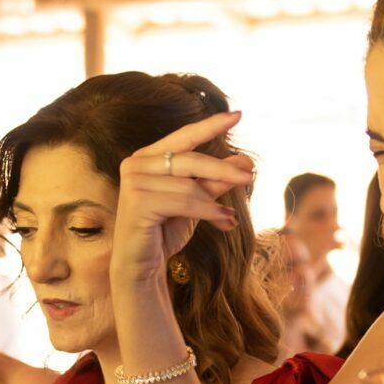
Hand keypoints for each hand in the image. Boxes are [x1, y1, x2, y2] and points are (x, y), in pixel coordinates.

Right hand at [107, 112, 251, 288]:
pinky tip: (224, 222)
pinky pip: (184, 201)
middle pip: (190, 159)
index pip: (184, 137)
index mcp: (147, 158)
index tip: (238, 115)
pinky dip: (208, 211)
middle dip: (223, 169)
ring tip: (229, 218)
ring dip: (214, 202)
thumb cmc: (164, 233)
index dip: (210, 126)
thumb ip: (214, 181)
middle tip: (251, 176)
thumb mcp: (195, 203)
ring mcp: (133, 182)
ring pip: (189, 185)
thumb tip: (245, 162)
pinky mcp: (137, 202)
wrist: (142, 268)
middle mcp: (135, 164)